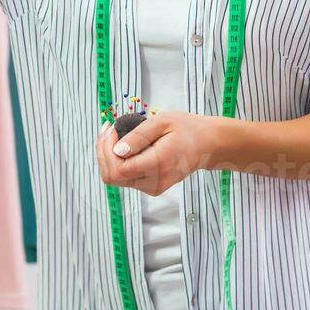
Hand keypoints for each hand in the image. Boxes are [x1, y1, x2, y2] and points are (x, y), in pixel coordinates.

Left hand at [94, 112, 219, 196]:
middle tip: (109, 129)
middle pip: (112, 177)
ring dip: (108, 157)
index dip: (106, 149)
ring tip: (115, 134)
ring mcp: (152, 187)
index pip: (119, 169)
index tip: (112, 128)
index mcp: (158, 164)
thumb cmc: (187, 129)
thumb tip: (117, 150)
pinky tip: (124, 146)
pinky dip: (118, 162)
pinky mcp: (151, 188)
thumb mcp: (163, 122)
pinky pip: (124, 179)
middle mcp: (154, 182)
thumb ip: (138, 136)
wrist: (207, 145)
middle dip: (102, 152)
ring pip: (115, 179)